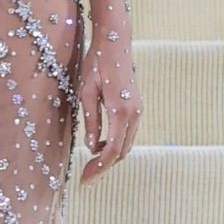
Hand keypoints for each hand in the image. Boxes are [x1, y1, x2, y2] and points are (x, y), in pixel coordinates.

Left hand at [78, 25, 140, 183]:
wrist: (115, 42)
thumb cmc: (96, 63)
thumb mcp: (86, 92)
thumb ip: (91, 121)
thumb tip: (92, 147)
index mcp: (121, 111)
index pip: (112, 150)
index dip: (98, 168)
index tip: (85, 180)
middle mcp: (135, 114)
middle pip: (122, 152)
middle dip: (104, 167)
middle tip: (85, 178)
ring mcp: (139, 111)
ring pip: (127, 145)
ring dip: (110, 157)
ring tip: (90, 165)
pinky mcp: (137, 108)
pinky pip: (128, 134)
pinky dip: (115, 145)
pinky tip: (99, 146)